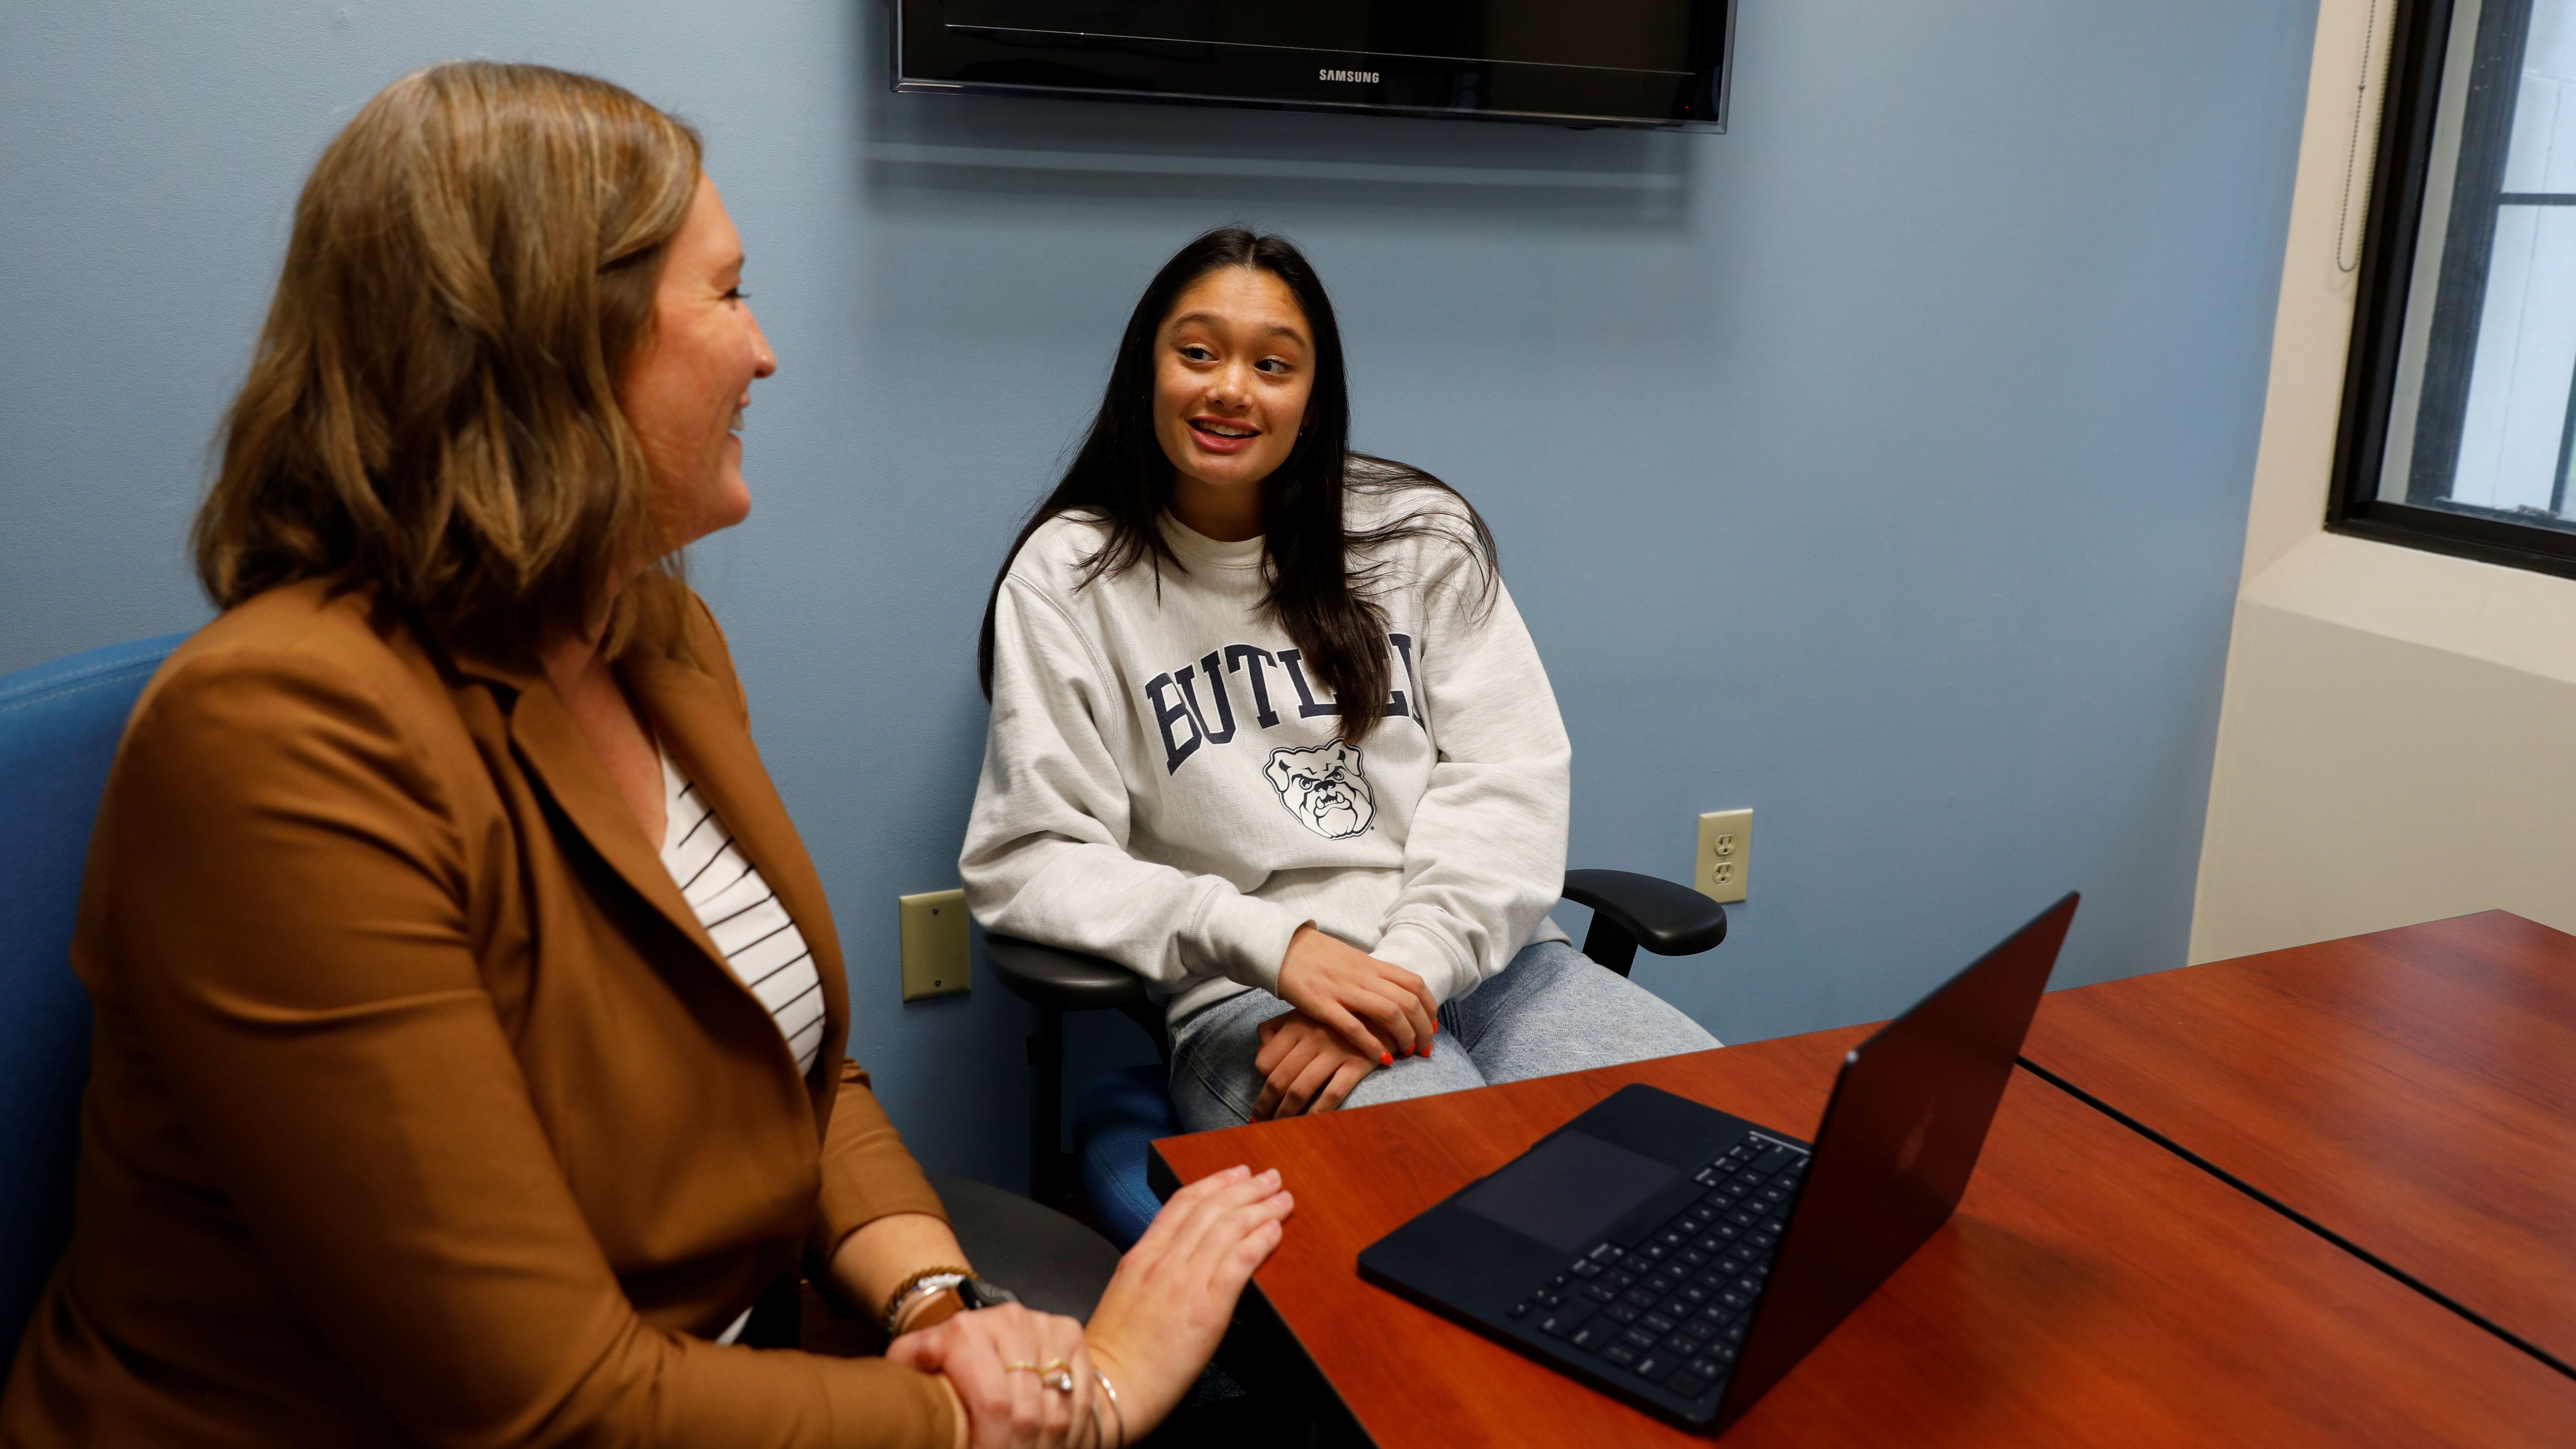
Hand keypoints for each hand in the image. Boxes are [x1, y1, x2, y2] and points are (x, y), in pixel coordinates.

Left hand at [889, 1302, 1092, 1448]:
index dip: (991, 1444)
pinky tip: (1051, 1445)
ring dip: (1044, 1448)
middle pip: (1027, 1414)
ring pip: (1057, 1413)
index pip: (992, 1403)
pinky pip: (1081, 1400)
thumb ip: (909, 1366)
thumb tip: (918, 1377)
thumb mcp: (915, 1362)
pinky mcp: (1072, 1334)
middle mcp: (1010, 1322)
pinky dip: (1070, 1435)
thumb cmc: (948, 1358)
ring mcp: (1045, 1327)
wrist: (981, 1329)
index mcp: (966, 1330)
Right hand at [1084, 1165, 1294, 1440]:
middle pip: (1211, 1209)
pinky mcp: (1207, 1307)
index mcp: (1141, 1257)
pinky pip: (1239, 1261)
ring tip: (1282, 1198)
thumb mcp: (1126, 1295)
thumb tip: (1180, 1261)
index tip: (1236, 1173)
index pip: (1181, 1204)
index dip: (1214, 1183)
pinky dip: (1259, 1240)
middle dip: (1245, 1188)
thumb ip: (1152, 1271)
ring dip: (1261, 1208)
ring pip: (1229, 1228)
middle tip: (1270, 1177)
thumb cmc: (1116, 1351)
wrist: (1110, 1387)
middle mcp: (1164, 1261)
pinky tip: (1275, 1230)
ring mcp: (1185, 1281)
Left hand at [1253, 1012, 1376, 1118]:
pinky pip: (1332, 1094)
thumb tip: (1260, 1055)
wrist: (1382, 1008)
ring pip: (1300, 1090)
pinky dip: (1317, 1112)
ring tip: (1279, 1127)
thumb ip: (1277, 1029)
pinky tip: (1308, 1124)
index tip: (1260, 1097)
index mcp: (1295, 1025)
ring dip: (1286, 1114)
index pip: (1266, 1061)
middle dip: (1266, 1106)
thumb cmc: (1337, 1015)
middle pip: (1279, 1080)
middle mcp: (1311, 1038)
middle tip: (1260, 1121)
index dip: (1260, 1083)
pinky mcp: (1356, 1064)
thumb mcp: (1305, 1012)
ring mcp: (1334, 1052)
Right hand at [1275, 925, 1437, 1060]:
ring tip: (1406, 1053)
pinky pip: (1353, 1027)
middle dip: (1423, 1029)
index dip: (1430, 1008)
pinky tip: (1381, 1058)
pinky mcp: (1321, 1004)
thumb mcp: (1354, 961)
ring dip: (1404, 1037)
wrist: (1283, 947)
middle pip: (1408, 1002)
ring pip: (1389, 1012)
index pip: (1415, 984)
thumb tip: (1398, 995)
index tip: (1432, 1027)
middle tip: (1423, 1048)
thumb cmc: (1319, 957)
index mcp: (1373, 965)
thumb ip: (1375, 977)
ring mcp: (1343, 989)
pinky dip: (1371, 1044)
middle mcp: (1363, 976)